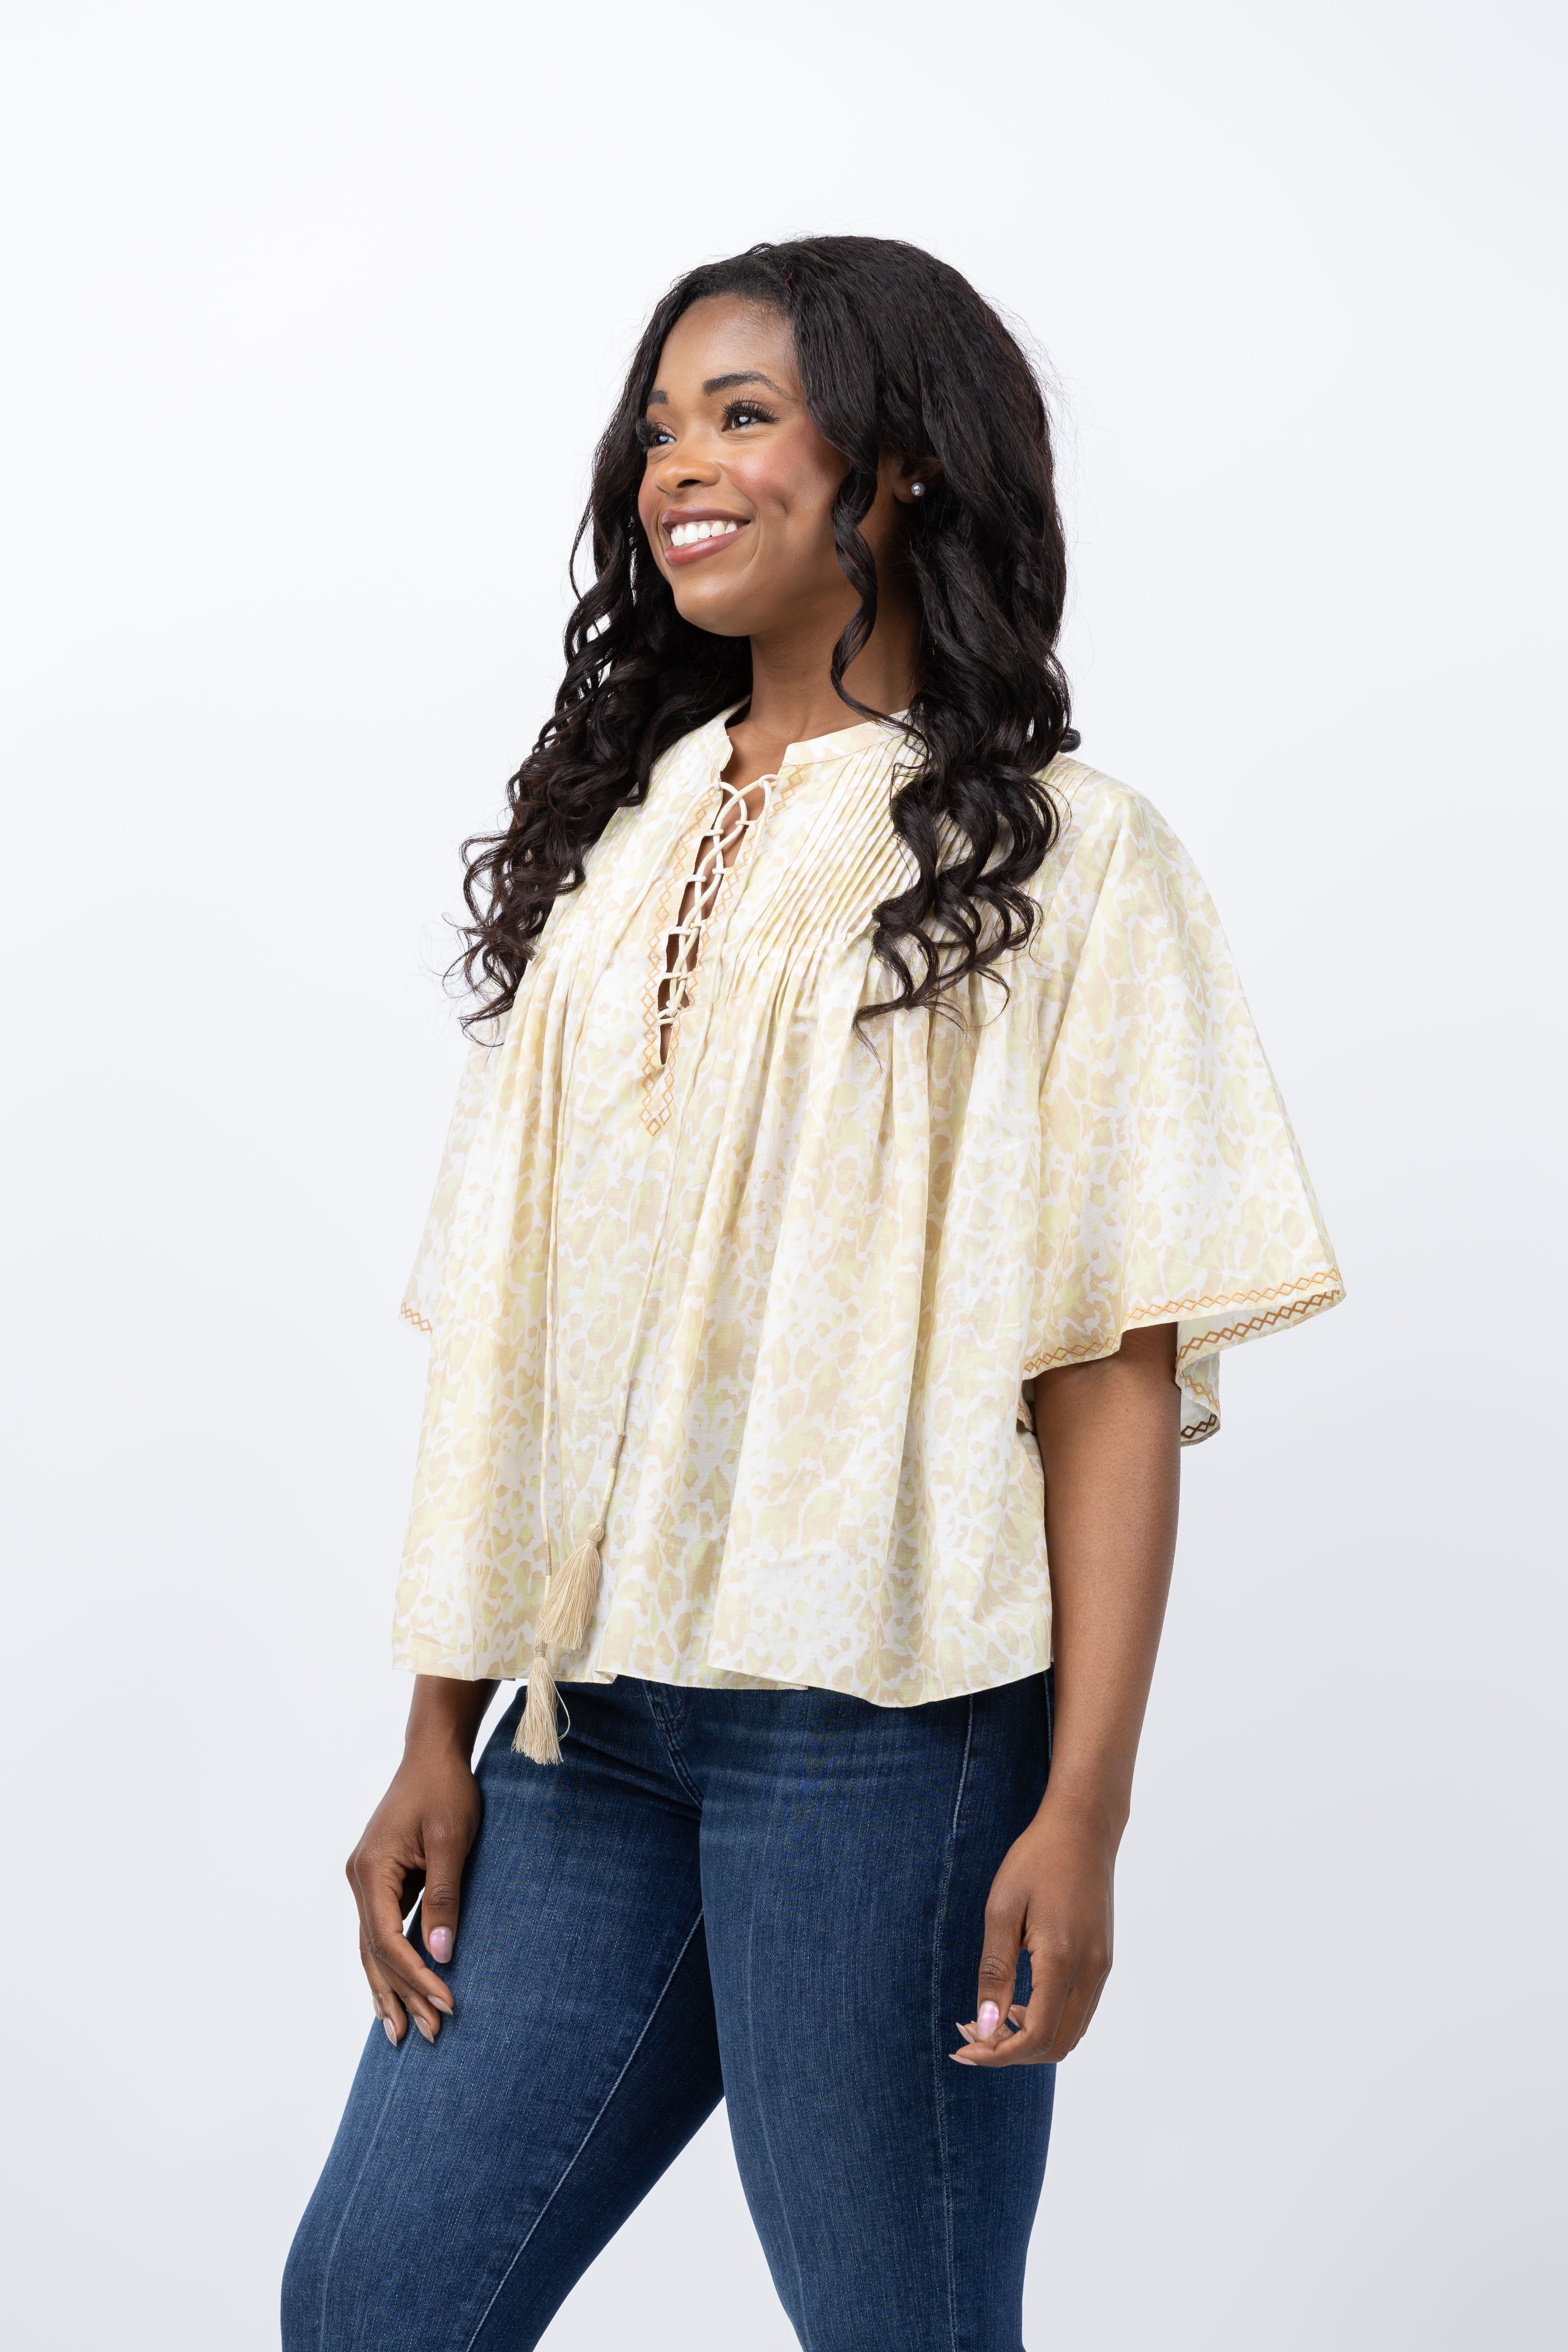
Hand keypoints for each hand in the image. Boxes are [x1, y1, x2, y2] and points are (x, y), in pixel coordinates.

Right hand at [345, 1714, 484, 2047]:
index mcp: (371, 1870)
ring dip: (391, 1988)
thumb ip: (444, 1897)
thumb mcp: (451, 1841)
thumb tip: (440, 1953)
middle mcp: (360, 1879)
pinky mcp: (380, 1880)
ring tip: (404, 2032)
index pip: (388, 1940)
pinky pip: (380, 1931)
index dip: (416, 1975)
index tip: (448, 2002)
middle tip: (428, 2035)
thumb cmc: (445, 1791)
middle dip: (401, 1995)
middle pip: (375, 1952)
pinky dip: (391, 1963)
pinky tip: (399, 1991)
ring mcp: (366, 1881)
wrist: (433, 1754)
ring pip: (372, 1947)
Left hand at [951, 1792, 1115, 2067]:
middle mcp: (1091, 1971)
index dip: (998, 2053)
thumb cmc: (1036, 1860)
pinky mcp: (1103, 1960)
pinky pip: (1079, 2011)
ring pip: (1071, 2033)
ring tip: (993, 2019)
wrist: (1083, 1828)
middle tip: (973, 2033)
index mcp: (1062, 1959)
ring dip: (1031, 2039)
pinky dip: (1049, 2021)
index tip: (964, 2047)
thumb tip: (986, 2026)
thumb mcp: (1001, 1909)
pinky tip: (1020, 2002)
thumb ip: (995, 1971)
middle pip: (1056, 2046)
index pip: (1035, 2036)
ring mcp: (1102, 1967)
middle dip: (1012, 2052)